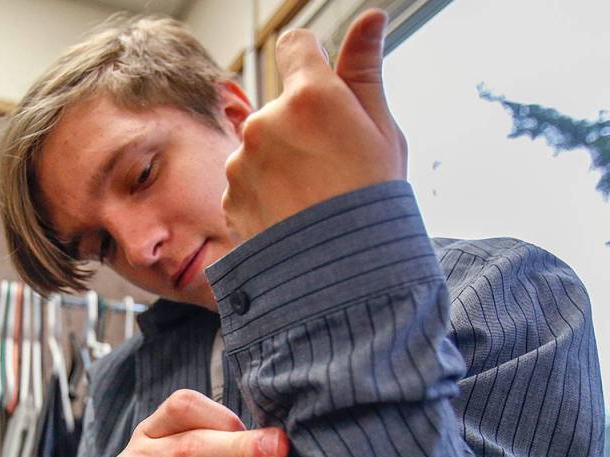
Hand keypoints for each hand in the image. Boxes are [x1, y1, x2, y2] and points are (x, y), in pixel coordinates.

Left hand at [221, 9, 407, 241]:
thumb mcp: (383, 132)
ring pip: (260, 148)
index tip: (320, 84)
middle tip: (331, 169)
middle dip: (299, 129)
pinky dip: (264, 195)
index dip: (309, 59)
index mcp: (310, 96)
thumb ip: (365, 71)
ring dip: (279, 164)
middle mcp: (266, 121)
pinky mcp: (228, 196)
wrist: (341, 277)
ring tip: (310, 200)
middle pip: (279, 108)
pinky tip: (290, 218)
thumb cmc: (372, 202)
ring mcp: (241, 160)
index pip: (295, 45)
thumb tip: (369, 18)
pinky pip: (246, 183)